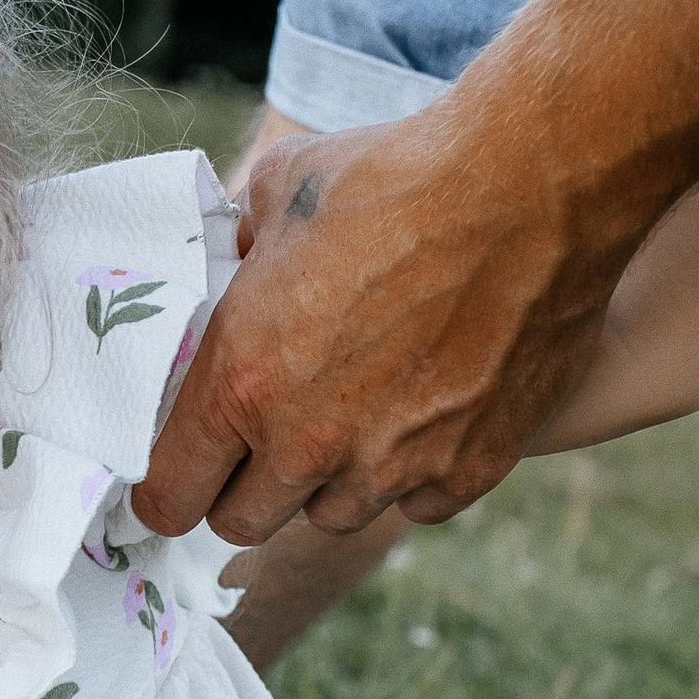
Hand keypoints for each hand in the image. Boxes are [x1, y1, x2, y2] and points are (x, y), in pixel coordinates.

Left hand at [135, 78, 638, 546]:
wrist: (531, 187)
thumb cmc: (400, 176)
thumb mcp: (279, 189)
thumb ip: (240, 245)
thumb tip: (235, 259)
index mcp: (244, 380)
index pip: (170, 492)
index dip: (166, 486)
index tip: (179, 473)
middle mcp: (310, 441)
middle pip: (242, 523)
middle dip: (242, 487)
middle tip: (262, 440)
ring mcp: (393, 466)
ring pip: (331, 515)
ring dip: (329, 479)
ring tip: (354, 411)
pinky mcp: (468, 470)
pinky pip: (418, 503)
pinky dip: (413, 472)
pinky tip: (424, 412)